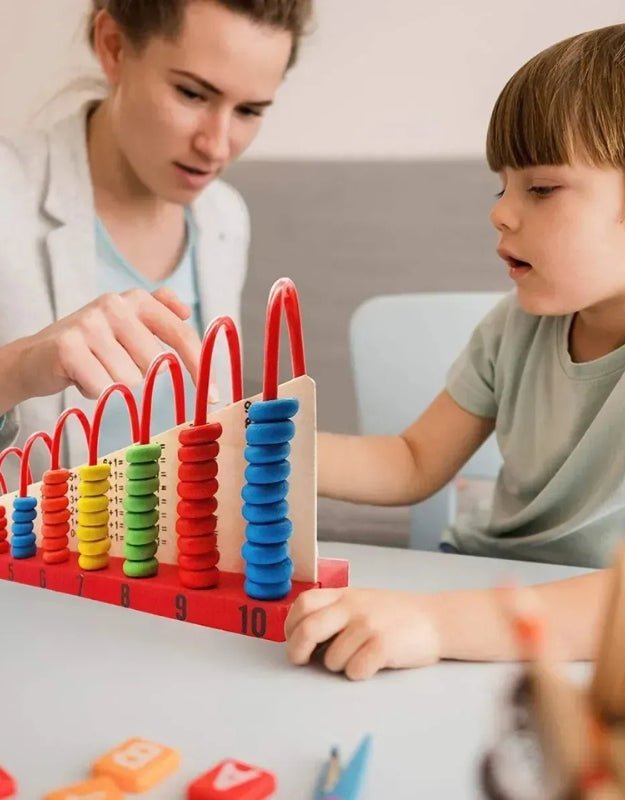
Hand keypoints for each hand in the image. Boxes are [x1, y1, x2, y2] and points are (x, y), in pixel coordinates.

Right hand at [9, 287, 215, 401]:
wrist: (35, 357)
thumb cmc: (91, 346)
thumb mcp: (126, 325)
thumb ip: (159, 312)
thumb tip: (187, 310)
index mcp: (137, 299)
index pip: (181, 334)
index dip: (199, 367)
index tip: (212, 397)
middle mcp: (115, 304)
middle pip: (157, 364)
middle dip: (144, 381)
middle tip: (117, 372)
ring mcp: (91, 323)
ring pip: (131, 379)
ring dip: (116, 387)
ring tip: (96, 372)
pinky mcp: (69, 346)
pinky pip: (104, 387)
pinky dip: (96, 392)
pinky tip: (82, 379)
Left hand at [285, 587, 440, 679]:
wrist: (435, 620)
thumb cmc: (394, 615)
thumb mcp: (361, 602)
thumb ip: (335, 611)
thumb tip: (302, 638)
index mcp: (344, 594)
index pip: (304, 604)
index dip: (291, 625)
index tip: (293, 639)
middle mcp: (353, 607)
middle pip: (308, 630)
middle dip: (297, 651)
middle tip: (302, 661)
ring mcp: (368, 625)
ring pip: (331, 659)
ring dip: (339, 666)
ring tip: (358, 657)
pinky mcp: (383, 646)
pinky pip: (354, 671)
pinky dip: (359, 674)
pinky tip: (372, 664)